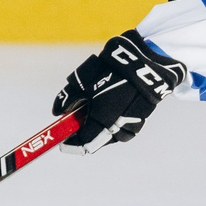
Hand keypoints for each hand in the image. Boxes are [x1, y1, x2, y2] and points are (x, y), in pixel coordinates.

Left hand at [53, 29, 187, 151]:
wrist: (147, 62)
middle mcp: (118, 126)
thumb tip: (58, 111)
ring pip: (111, 135)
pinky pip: (124, 127)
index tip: (62, 139)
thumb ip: (68, 98)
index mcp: (103, 120)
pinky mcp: (142, 118)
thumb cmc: (112, 70)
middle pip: (97, 141)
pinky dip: (114, 122)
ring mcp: (132, 123)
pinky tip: (112, 105)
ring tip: (96, 107)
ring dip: (100, 127)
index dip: (71, 143)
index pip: (84, 143)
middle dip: (84, 132)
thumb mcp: (84, 81)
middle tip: (78, 118)